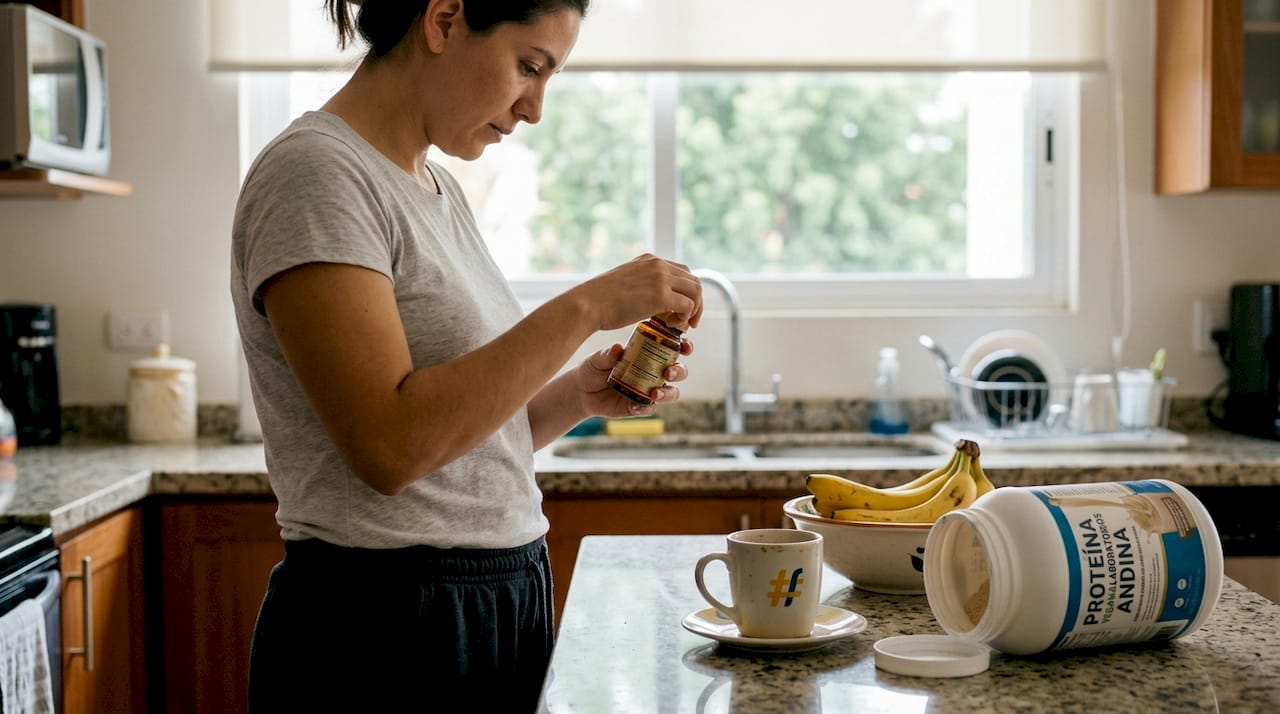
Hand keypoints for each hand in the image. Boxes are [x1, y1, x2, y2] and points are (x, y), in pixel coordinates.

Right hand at [569, 254, 703, 332]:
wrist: (586, 304)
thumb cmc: (598, 300)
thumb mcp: (623, 282)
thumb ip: (638, 285)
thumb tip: (644, 299)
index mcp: (649, 260)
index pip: (681, 271)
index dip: (685, 291)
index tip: (680, 309)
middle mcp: (657, 265)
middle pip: (693, 280)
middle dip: (695, 302)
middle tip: (688, 322)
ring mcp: (660, 279)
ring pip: (696, 292)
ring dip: (694, 310)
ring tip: (681, 326)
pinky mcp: (661, 296)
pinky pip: (688, 306)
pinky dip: (686, 318)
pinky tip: (673, 326)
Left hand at [575, 338, 694, 416]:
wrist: (581, 391)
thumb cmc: (593, 368)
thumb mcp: (597, 359)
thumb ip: (607, 354)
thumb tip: (618, 348)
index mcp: (649, 354)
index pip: (673, 348)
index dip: (685, 346)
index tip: (685, 346)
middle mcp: (654, 372)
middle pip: (679, 371)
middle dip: (678, 372)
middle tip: (667, 372)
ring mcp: (649, 390)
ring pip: (671, 393)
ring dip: (668, 393)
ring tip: (654, 393)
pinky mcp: (639, 406)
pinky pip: (649, 408)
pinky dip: (645, 407)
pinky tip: (635, 406)